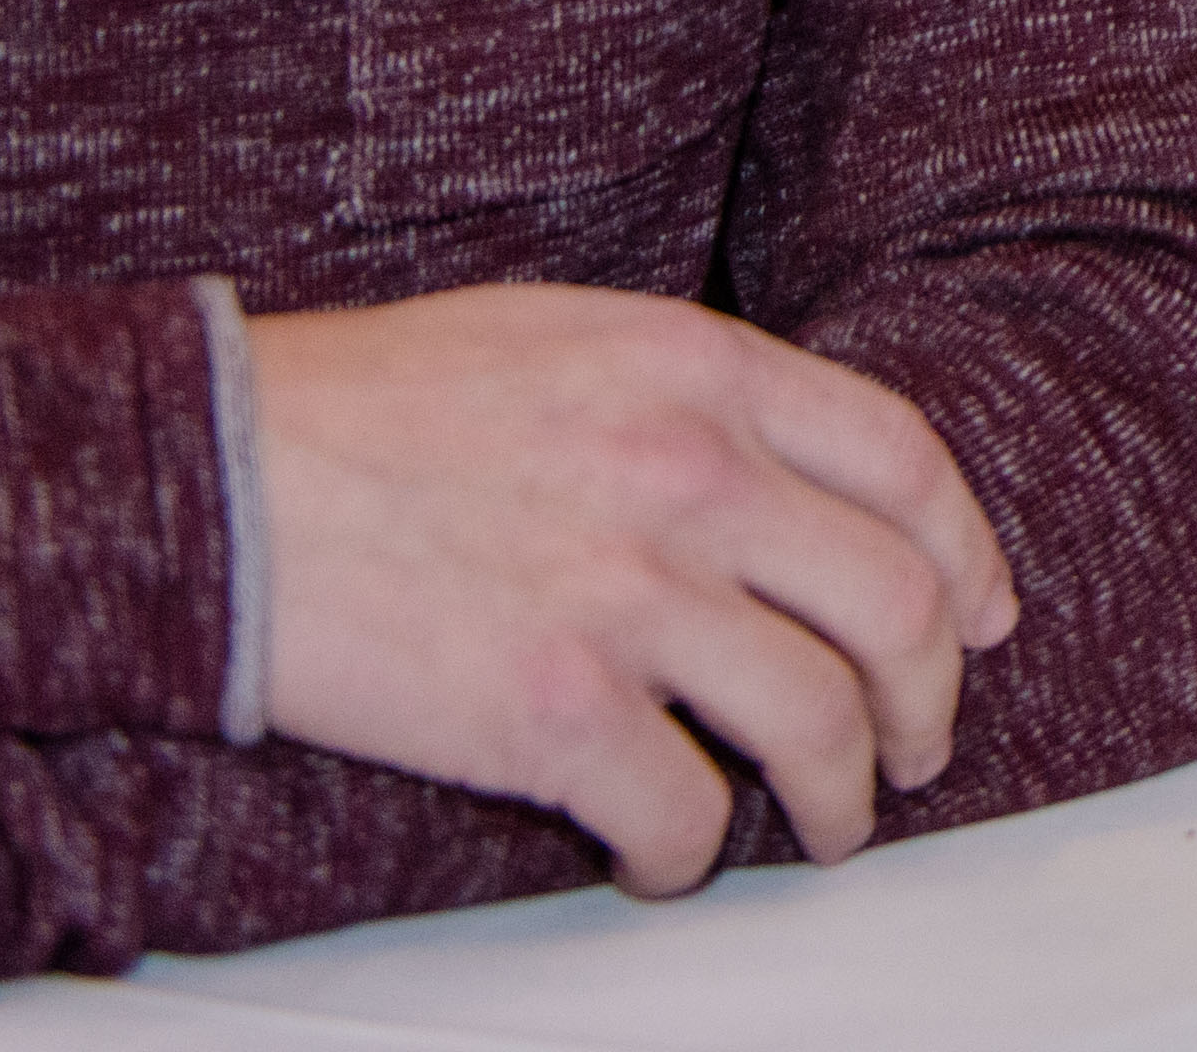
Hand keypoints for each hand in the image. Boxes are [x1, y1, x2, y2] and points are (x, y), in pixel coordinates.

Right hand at [245, 281, 1015, 892]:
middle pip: (897, 607)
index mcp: (700, 371)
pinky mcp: (554, 714)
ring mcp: (630, 596)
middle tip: (913, 749)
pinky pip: (686, 815)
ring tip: (825, 825)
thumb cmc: (362, 409)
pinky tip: (662, 858)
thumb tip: (774, 473)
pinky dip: (691, 857)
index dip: (967, 555)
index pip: (903, 466)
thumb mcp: (559, 337)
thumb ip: (680, 395)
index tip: (984, 616)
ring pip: (821, 723)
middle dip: (928, 698)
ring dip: (842, 797)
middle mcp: (693, 476)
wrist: (213, 480)